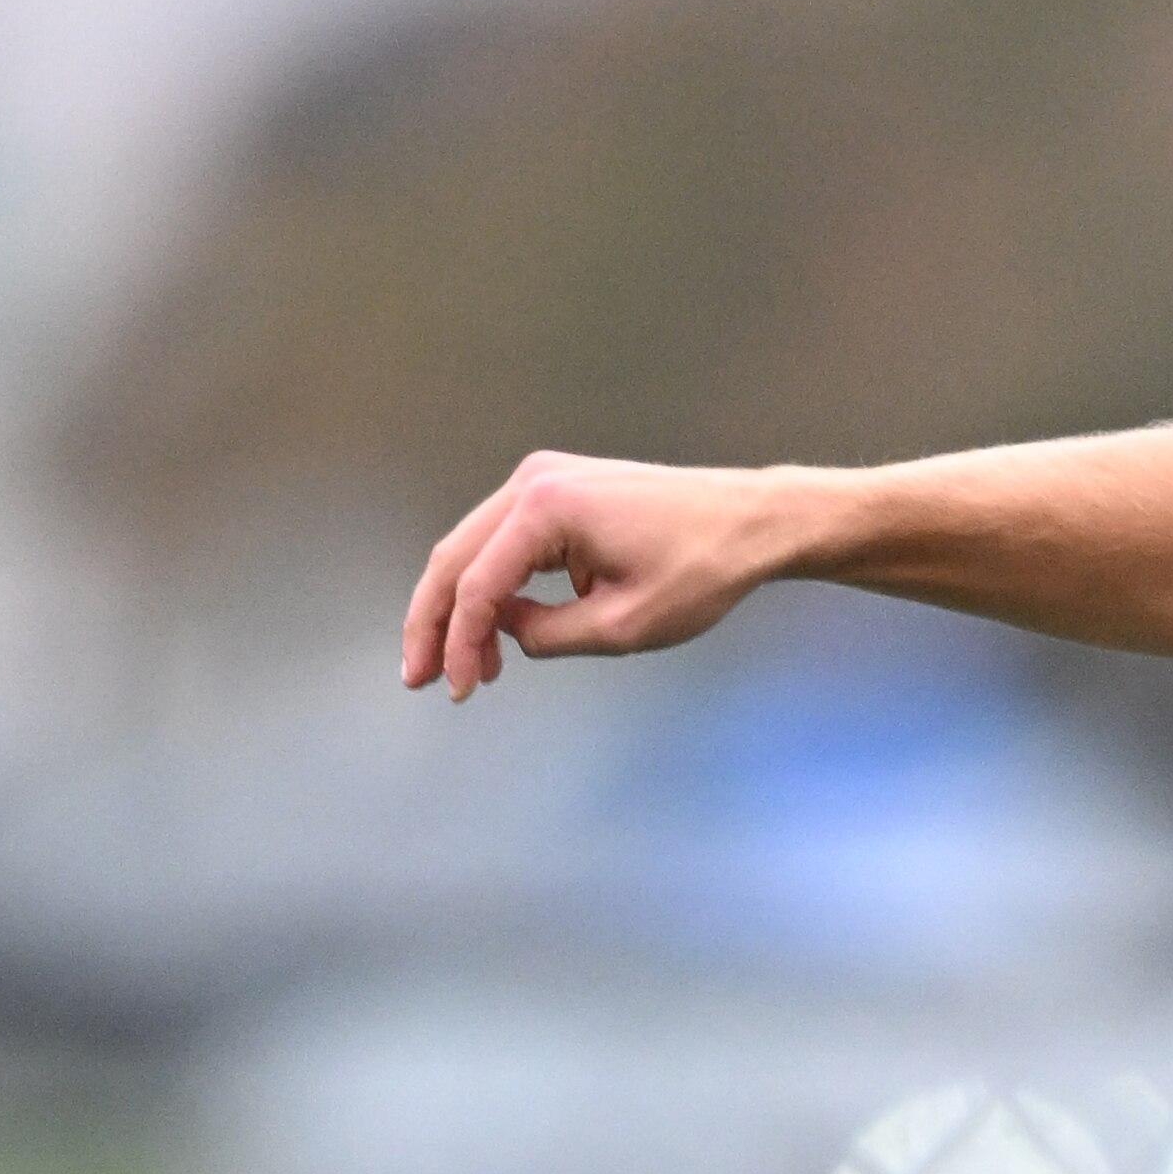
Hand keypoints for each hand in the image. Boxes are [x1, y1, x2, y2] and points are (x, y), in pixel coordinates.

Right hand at [401, 454, 797, 698]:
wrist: (751, 521)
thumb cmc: (701, 567)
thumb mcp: (622, 625)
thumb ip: (549, 635)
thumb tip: (507, 635)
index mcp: (545, 507)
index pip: (477, 585)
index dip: (460, 645)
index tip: (459, 693)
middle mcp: (533, 481)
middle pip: (455, 558)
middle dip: (434, 623)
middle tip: (421, 678)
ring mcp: (544, 480)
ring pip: (474, 549)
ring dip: (462, 609)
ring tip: (463, 670)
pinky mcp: (559, 491)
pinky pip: (506, 543)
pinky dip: (495, 587)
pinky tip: (501, 635)